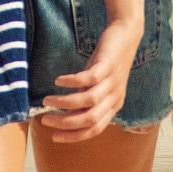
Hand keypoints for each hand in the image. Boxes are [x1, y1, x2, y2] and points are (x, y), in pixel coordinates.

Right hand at [36, 18, 139, 138]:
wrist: (126, 35)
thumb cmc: (107, 62)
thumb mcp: (98, 85)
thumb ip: (85, 99)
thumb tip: (65, 113)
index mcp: (113, 106)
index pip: (94, 130)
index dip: (73, 136)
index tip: (54, 137)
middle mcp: (114, 97)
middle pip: (89, 119)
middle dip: (65, 123)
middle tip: (45, 120)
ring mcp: (112, 81)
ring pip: (88, 101)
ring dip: (64, 103)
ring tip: (47, 101)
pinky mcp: (107, 65)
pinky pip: (89, 78)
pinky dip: (71, 82)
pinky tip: (58, 81)